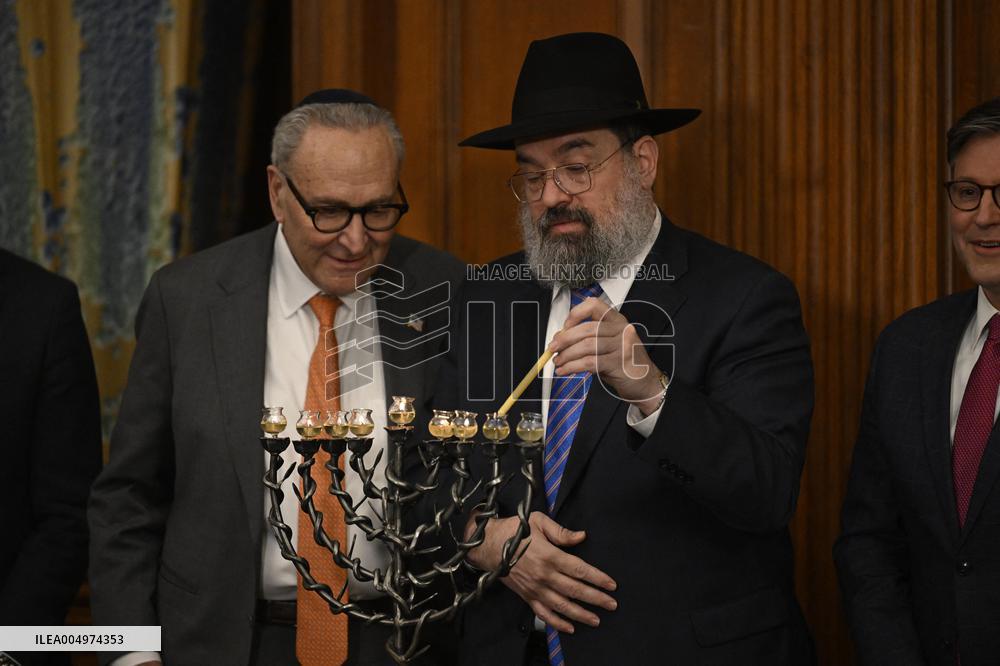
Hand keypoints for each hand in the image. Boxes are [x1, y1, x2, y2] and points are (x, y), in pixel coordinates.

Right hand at [467, 511, 616, 632]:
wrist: (488, 546)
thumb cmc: (514, 530)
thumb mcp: (538, 522)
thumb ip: (561, 531)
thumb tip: (581, 536)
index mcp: (550, 555)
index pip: (580, 569)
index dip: (597, 578)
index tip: (611, 585)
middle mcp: (544, 575)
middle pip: (575, 590)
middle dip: (596, 598)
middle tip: (612, 604)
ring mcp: (535, 588)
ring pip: (562, 605)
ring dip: (581, 614)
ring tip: (597, 619)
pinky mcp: (527, 596)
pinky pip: (543, 613)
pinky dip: (557, 623)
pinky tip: (570, 627)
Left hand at [549, 298, 664, 415]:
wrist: (645, 383)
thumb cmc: (624, 362)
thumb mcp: (608, 345)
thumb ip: (587, 338)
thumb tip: (560, 337)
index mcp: (617, 320)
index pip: (594, 305)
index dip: (575, 314)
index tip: (564, 326)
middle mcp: (621, 330)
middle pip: (587, 328)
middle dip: (564, 339)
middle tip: (552, 348)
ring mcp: (622, 346)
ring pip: (586, 346)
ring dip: (567, 355)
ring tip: (558, 362)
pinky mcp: (619, 363)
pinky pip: (589, 362)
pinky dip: (572, 367)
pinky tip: (565, 371)